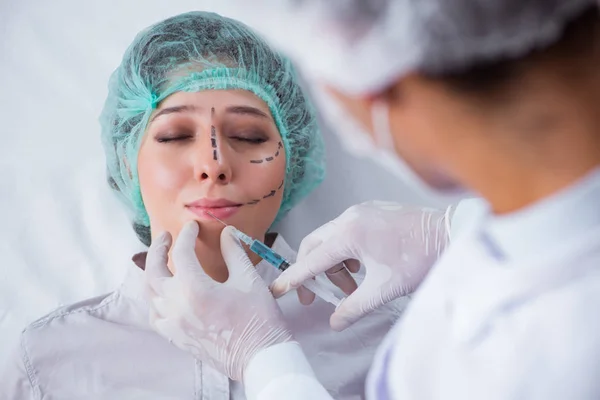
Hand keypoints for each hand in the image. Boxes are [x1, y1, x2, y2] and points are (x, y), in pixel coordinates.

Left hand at [145, 221, 292, 380]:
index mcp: (194, 289)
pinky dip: (155, 299)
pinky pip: (155, 315)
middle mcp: (176, 306)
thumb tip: (227, 234)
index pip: (182, 253)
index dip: (187, 235)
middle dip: (157, 249)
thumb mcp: (249, 279)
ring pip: (150, 293)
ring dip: (152, 273)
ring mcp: (173, 324)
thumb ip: (234, 253)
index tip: (193, 226)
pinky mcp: (176, 337)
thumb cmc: (258, 318)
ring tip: (161, 262)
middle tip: (165, 236)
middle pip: (153, 271)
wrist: (259, 356)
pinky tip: (163, 294)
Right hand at [270, 201, 450, 330]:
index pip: (311, 259)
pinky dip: (345, 252)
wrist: (452, 234)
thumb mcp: (384, 289)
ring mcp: (361, 211)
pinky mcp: (372, 211)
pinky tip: (361, 268)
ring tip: (350, 287)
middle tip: (317, 296)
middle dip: (311, 271)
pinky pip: (346, 231)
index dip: (293, 277)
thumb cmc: (419, 259)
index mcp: (349, 233)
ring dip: (332, 264)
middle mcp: (350, 217)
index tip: (277, 290)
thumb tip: (335, 322)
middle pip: (315, 245)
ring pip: (331, 238)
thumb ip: (354, 307)